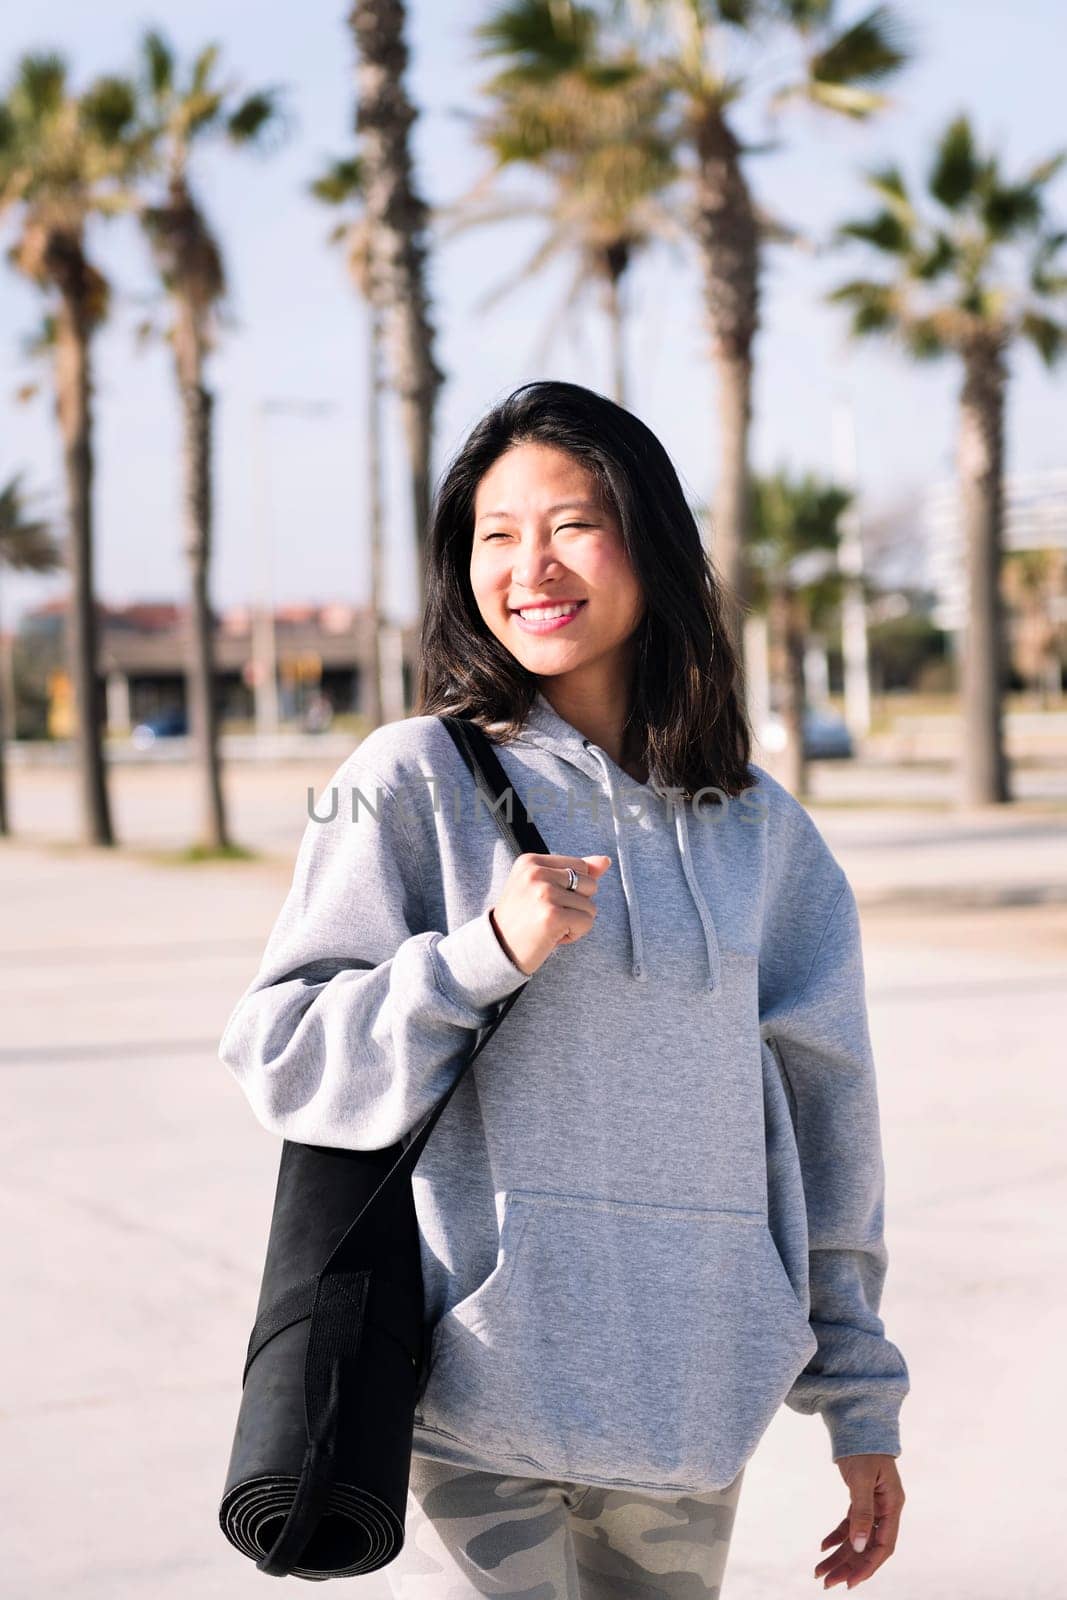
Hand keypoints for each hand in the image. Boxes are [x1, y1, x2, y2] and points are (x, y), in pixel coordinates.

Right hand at [489, 853, 611, 975]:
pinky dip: (575, 934)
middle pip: (590, 884)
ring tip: (549, 927)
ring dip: (575, 922)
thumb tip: (605, 861)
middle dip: (577, 905)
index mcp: (531, 861)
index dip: (572, 890)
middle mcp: (536, 872)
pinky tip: (553, 937)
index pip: (580, 866)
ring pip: (590, 906)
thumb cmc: (523, 920)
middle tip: (548, 916)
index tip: (545, 902)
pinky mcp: (552, 915)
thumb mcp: (543, 888)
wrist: (497, 951)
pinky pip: (587, 922)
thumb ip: (574, 872)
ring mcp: (544, 893)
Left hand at [814, 1454, 904, 1588]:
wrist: (858, 1420)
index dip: (868, 1566)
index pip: (884, 1546)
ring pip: (857, 1538)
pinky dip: (837, 1536)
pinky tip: (823, 1546)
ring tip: (820, 1571)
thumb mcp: (862, 1479)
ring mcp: (874, 1505)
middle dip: (848, 1566)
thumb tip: (860, 1546)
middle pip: (868, 1546)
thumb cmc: (864, 1447)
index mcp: (893, 1506)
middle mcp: (886, 1509)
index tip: (850, 1582)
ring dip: (840, 1555)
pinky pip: (850, 1524)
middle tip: (826, 1582)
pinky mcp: (861, 1499)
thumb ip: (862, 1512)